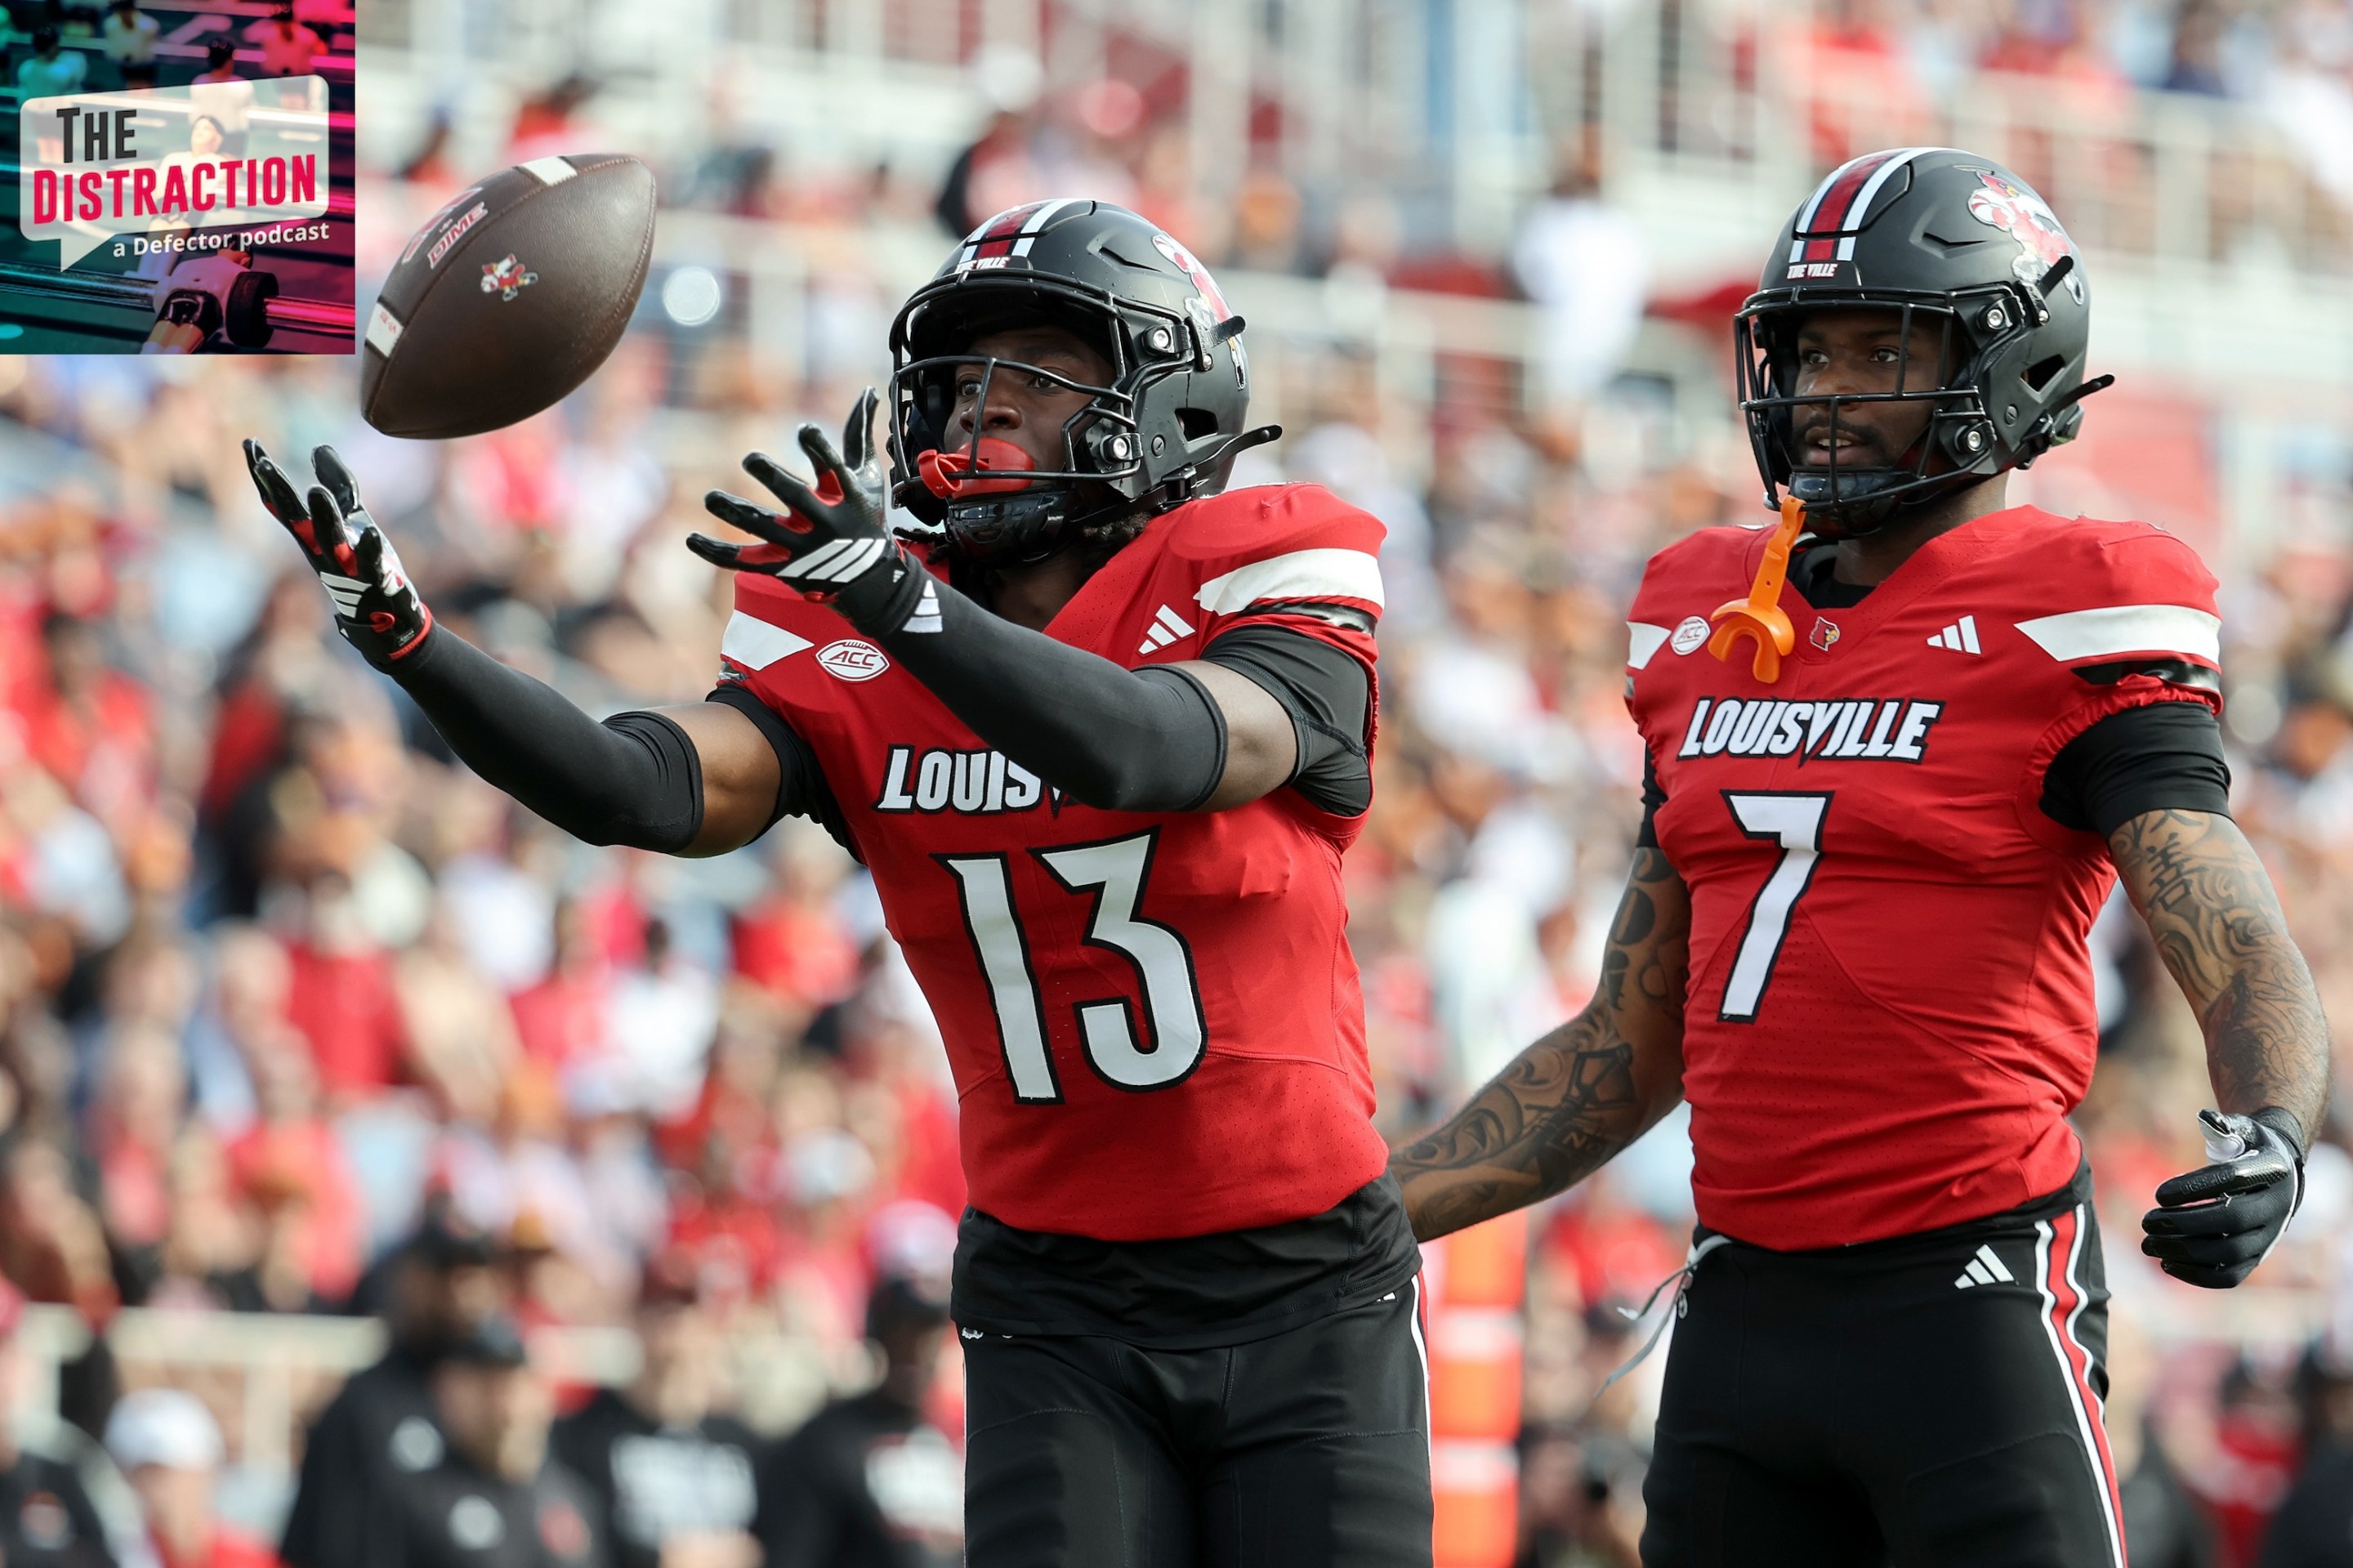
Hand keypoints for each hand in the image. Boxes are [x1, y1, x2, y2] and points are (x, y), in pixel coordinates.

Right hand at [244, 439, 434, 666]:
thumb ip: (338, 483)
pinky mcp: (377, 580)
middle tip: (265, 464)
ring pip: (331, 541)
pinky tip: (374, 534)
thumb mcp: (352, 517)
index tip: (250, 443)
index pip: (282, 502)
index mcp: (312, 535)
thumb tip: (320, 447)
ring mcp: (347, 566)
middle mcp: (322, 550)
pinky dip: (372, 550)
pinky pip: (372, 565)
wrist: (385, 618)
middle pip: (297, 519)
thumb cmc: (365, 561)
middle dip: (281, 494)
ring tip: (316, 491)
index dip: (264, 475)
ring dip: (323, 517)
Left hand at [691, 388, 933, 638]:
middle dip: (771, 475)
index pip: (831, 465)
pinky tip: (691, 539)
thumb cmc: (865, 516)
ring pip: (761, 527)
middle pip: (793, 495)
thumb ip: (860, 433)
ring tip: (709, 498)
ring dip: (733, 510)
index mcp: (845, 494)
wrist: (869, 579)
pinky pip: (745, 561)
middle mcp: (822, 519)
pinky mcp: (783, 566)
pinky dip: (716, 552)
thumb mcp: (869, 476)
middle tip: (750, 459)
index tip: (803, 430)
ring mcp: (801, 546)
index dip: (817, 446)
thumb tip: (869, 390)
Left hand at [2141, 1108, 2304, 1288]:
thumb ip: (2223, 1124)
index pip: (2233, 1180)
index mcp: (2271, 1171)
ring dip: (2184, 1251)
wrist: (2280, 1179)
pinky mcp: (2257, 1258)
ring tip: (2148, 1243)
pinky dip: (2198, 1276)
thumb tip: (2207, 1118)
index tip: (2157, 1194)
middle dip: (2183, 1223)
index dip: (2195, 1188)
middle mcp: (2275, 1207)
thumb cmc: (2249, 1149)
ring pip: (2230, 1254)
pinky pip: (2230, 1276)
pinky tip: (2166, 1263)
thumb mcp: (2242, 1130)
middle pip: (2231, 1222)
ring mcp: (2268, 1237)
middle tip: (2146, 1222)